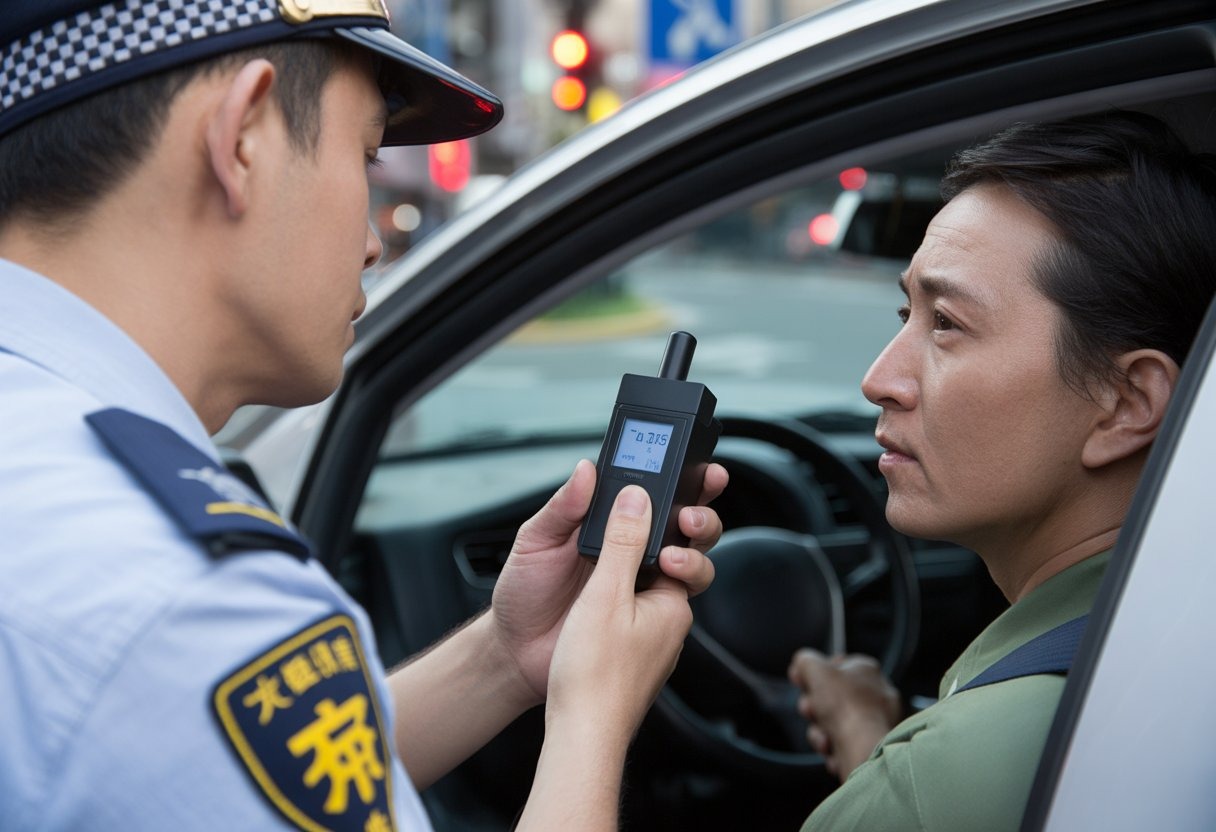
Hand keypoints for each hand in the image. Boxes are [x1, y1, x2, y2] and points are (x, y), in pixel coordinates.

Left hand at [489, 459, 726, 705]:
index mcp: (608, 522)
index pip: (651, 492)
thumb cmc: (524, 590)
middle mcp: (633, 548)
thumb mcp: (536, 540)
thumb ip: (563, 506)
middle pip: (686, 522)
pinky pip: (682, 596)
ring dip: (697, 549)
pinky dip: (687, 581)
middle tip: (690, 515)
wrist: (518, 649)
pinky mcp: (650, 614)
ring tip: (674, 553)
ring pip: (693, 557)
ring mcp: (644, 582)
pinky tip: (670, 575)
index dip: (679, 475)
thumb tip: (587, 470)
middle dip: (701, 511)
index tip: (692, 463)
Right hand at [787, 650, 901, 780]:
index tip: (799, 679)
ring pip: (833, 723)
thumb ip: (805, 660)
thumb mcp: (816, 670)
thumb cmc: (844, 705)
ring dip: (819, 730)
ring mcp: (876, 723)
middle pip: (830, 697)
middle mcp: (877, 694)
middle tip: (809, 709)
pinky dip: (832, 747)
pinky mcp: (871, 747)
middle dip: (813, 706)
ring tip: (822, 736)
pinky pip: (842, 744)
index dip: (813, 672)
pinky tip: (830, 748)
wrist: (864, 749)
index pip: (835, 665)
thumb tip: (801, 661)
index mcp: (867, 670)